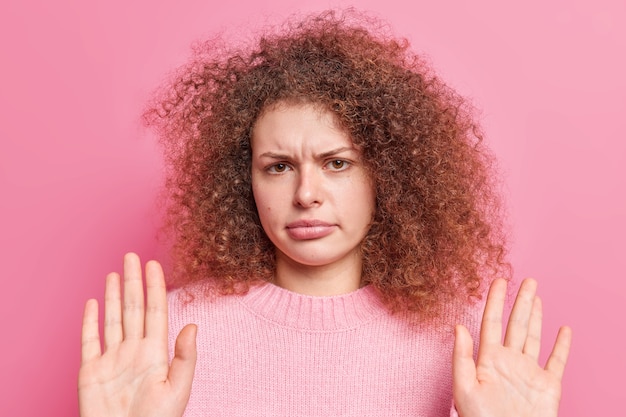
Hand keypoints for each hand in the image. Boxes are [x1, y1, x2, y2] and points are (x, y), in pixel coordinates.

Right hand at [78, 253, 196, 416]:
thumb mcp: (177, 389)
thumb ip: (185, 357)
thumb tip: (192, 325)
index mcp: (155, 352)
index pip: (155, 311)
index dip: (154, 287)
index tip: (154, 264)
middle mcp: (133, 350)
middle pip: (133, 308)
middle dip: (133, 281)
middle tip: (132, 256)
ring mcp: (112, 359)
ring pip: (113, 319)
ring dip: (114, 295)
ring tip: (115, 273)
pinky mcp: (91, 371)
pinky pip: (89, 341)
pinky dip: (89, 322)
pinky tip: (94, 303)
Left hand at [452, 278, 571, 416]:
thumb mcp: (464, 388)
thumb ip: (461, 357)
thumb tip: (458, 326)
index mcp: (488, 360)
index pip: (491, 323)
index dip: (495, 301)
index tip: (499, 280)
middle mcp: (509, 362)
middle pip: (516, 324)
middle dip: (521, 301)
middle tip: (527, 280)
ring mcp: (529, 372)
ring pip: (533, 337)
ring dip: (536, 316)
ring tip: (536, 296)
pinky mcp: (548, 385)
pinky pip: (557, 361)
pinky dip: (562, 345)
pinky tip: (564, 330)